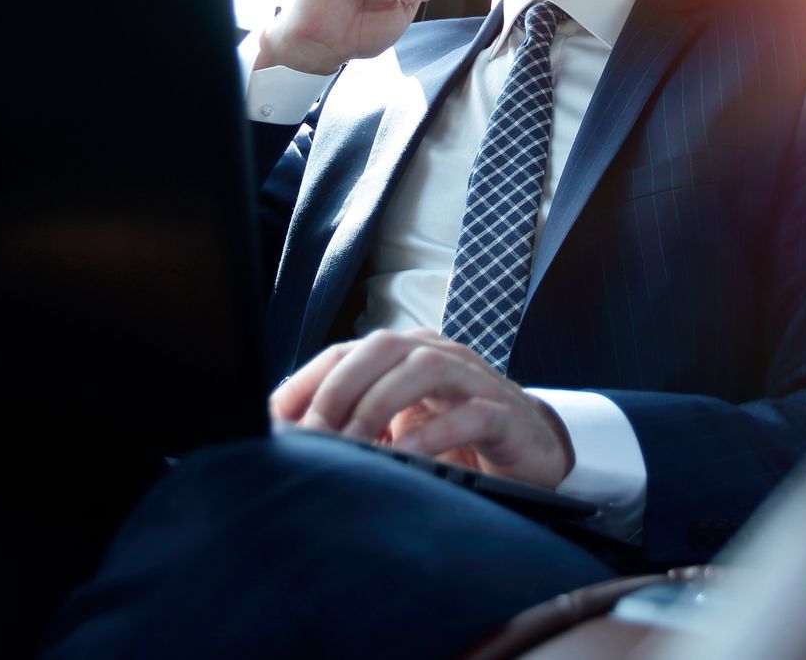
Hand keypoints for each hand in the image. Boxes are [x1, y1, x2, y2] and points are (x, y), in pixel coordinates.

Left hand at [269, 328, 574, 488]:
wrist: (530, 451)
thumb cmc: (455, 437)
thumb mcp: (396, 428)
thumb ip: (352, 425)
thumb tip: (288, 439)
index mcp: (405, 354)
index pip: (345, 353)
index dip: (306, 381)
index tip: (275, 420)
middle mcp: (437, 355)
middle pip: (380, 349)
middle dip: (338, 391)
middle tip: (313, 437)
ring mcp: (474, 380)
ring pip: (422, 369)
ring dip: (379, 406)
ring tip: (355, 446)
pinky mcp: (506, 414)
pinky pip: (470, 413)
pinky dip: (435, 433)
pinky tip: (408, 457)